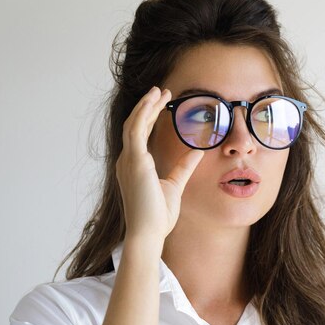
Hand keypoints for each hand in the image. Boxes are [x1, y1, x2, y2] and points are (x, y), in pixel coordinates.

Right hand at [115, 86, 203, 240]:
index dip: (149, 117)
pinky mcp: (134, 161)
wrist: (149, 233)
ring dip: (146, 105)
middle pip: (135, 125)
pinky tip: (153, 101)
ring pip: (134, 123)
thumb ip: (184, 167)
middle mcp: (127, 162)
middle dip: (148, 107)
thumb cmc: (158, 216)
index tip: (162, 104)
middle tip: (162, 91)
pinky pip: (136, 130)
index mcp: (134, 168)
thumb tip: (197, 151)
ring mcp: (128, 161)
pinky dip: (144, 113)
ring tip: (159, 90)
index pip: (139, 135)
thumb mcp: (175, 185)